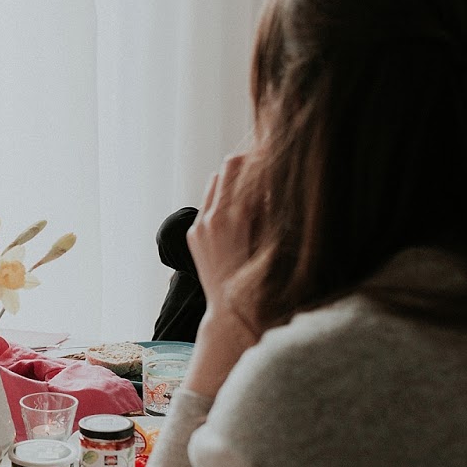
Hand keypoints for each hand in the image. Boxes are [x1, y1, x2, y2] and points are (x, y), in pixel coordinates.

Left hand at [188, 153, 258, 320]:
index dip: (260, 156)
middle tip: (264, 167)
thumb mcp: (271, 236)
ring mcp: (199, 225)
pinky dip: (223, 202)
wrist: (231, 311)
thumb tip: (269, 179)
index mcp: (235, 216)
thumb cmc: (260, 280)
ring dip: (233, 182)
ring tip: (253, 192)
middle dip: (246, 164)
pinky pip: (208, 205)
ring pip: (215, 183)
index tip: (273, 155)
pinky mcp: (193, 234)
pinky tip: (239, 215)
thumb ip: (268, 204)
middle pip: (228, 167)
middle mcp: (213, 217)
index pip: (244, 165)